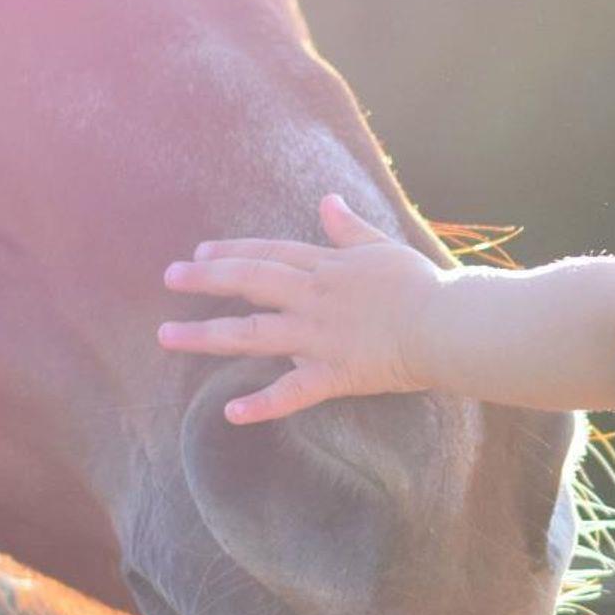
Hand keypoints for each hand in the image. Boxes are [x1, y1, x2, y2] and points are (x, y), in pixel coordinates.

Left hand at [157, 194, 443, 422]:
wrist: (448, 324)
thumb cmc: (423, 286)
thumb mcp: (384, 246)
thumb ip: (350, 228)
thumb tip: (327, 201)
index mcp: (326, 267)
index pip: (269, 253)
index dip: (232, 251)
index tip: (199, 252)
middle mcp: (312, 298)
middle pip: (249, 282)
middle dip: (205, 280)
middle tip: (169, 278)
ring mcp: (318, 337)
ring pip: (252, 334)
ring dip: (206, 335)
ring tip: (166, 337)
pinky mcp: (333, 374)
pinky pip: (292, 393)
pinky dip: (262, 405)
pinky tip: (230, 413)